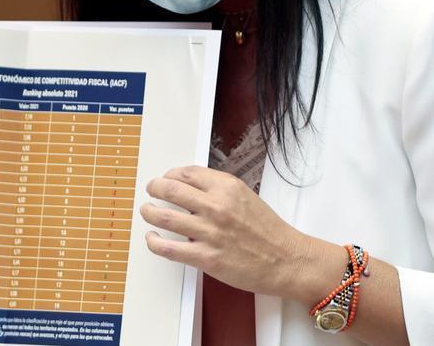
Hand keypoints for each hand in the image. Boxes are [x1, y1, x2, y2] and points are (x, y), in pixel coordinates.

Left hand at [139, 165, 310, 295]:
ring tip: (147, 211)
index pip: (186, 173)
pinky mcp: (206, 257)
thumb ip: (219, 191)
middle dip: (154, 188)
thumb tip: (190, 188)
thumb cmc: (269, 231)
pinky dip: (154, 242)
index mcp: (227, 187)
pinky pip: (169, 248)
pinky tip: (152, 238)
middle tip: (151, 190)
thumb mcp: (245, 197)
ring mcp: (210, 232)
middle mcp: (216, 206)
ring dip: (150, 212)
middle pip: (170, 190)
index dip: (169, 175)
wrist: (287, 260)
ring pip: (165, 217)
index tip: (165, 179)